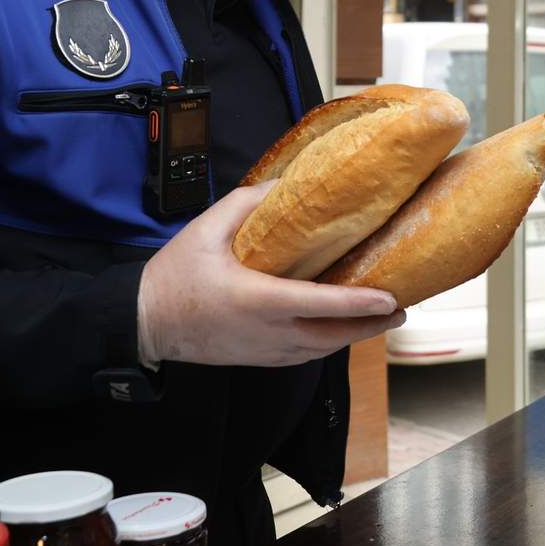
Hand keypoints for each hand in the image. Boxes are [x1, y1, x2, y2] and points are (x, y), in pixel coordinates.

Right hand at [137, 180, 405, 367]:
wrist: (144, 323)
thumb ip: (247, 204)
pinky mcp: (260, 360)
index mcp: (256, 300)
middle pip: (332, 336)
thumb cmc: (174, 277)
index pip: (319, 304)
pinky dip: (329, 343)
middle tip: (400, 309)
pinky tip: (342, 329)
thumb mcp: (205, 229)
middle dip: (370, 325)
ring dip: (353, 336)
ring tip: (380, 318)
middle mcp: (267, 333)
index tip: (390, 297)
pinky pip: (305, 356)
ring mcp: (264, 352)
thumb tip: (284, 185)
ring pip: (322, 350)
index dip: (358, 303)